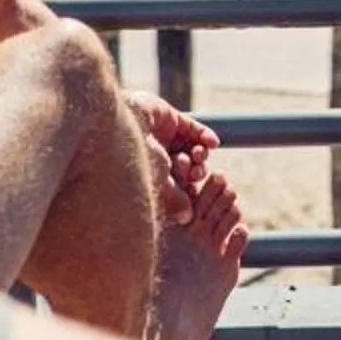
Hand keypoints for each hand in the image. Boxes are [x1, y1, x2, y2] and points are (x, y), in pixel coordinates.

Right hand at [128, 90, 219, 218]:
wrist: (128, 125)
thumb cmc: (139, 157)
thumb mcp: (160, 182)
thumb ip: (176, 199)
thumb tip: (187, 219)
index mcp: (153, 173)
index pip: (179, 185)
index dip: (190, 190)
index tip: (195, 194)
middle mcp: (160, 156)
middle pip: (189, 168)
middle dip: (195, 172)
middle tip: (193, 173)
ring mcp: (167, 138)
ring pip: (194, 149)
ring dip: (201, 155)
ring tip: (197, 156)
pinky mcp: (174, 120)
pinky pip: (197, 130)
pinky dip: (207, 137)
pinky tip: (212, 143)